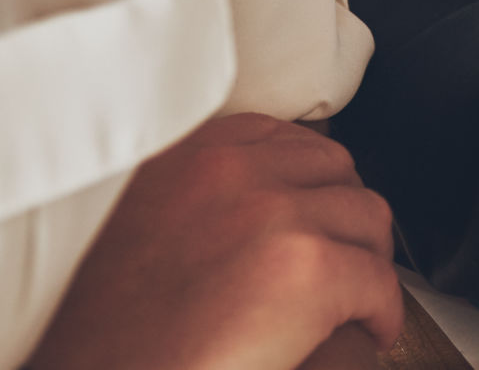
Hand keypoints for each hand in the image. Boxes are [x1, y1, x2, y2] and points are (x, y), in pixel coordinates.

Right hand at [25, 114, 401, 369]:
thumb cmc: (96, 339)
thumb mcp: (125, 236)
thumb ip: (184, 200)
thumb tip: (247, 204)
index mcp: (179, 156)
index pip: (277, 138)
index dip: (304, 184)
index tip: (310, 216)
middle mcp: (225, 171)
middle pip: (333, 170)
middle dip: (342, 217)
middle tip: (342, 262)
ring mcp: (270, 214)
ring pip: (366, 219)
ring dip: (365, 262)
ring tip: (352, 299)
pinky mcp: (306, 271)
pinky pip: (378, 281)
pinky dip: (381, 311)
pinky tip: (365, 331)